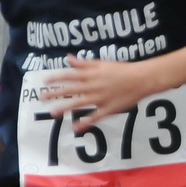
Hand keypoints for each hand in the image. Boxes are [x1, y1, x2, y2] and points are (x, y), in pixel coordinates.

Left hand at [42, 55, 164, 130]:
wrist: (143, 79)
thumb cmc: (123, 70)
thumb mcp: (103, 63)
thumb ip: (85, 63)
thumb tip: (68, 58)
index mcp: (92, 74)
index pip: (70, 75)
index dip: (56, 77)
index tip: (44, 80)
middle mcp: (94, 86)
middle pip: (71, 89)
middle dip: (56, 93)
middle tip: (42, 97)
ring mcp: (101, 98)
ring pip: (80, 103)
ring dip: (66, 107)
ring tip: (53, 113)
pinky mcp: (110, 108)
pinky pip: (96, 116)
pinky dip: (87, 122)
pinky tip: (76, 127)